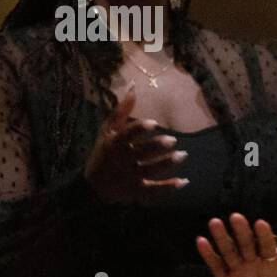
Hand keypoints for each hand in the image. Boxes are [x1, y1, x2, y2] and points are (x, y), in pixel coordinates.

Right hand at [84, 84, 187, 203]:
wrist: (92, 187)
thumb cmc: (103, 152)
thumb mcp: (107, 131)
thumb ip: (121, 110)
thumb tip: (134, 85)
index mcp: (114, 143)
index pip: (126, 135)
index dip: (139, 129)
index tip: (153, 123)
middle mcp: (122, 160)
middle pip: (140, 153)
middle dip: (155, 147)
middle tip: (173, 140)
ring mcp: (130, 177)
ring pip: (149, 170)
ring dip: (166, 164)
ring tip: (183, 155)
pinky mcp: (137, 191)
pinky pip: (153, 190)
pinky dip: (168, 187)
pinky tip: (184, 182)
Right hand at [196, 213, 276, 276]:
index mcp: (272, 263)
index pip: (267, 246)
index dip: (264, 236)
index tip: (261, 223)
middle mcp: (254, 263)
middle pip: (246, 244)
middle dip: (242, 232)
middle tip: (236, 217)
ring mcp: (238, 271)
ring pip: (229, 251)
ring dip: (222, 237)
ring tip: (214, 222)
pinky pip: (216, 267)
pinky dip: (208, 255)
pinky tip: (201, 241)